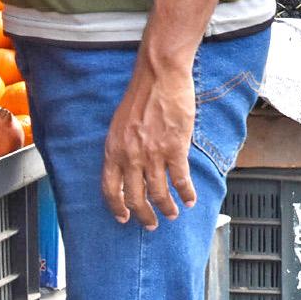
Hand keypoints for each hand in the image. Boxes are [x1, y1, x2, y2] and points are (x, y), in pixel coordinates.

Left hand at [102, 60, 197, 228]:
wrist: (159, 75)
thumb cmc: (141, 95)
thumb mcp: (119, 124)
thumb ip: (121, 148)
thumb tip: (127, 167)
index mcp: (113, 150)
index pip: (110, 189)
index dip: (117, 208)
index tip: (124, 218)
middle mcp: (130, 156)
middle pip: (136, 197)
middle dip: (144, 215)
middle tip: (151, 223)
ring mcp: (153, 154)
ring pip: (159, 193)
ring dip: (166, 208)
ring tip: (172, 214)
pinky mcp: (175, 149)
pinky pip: (181, 180)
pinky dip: (186, 194)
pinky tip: (189, 200)